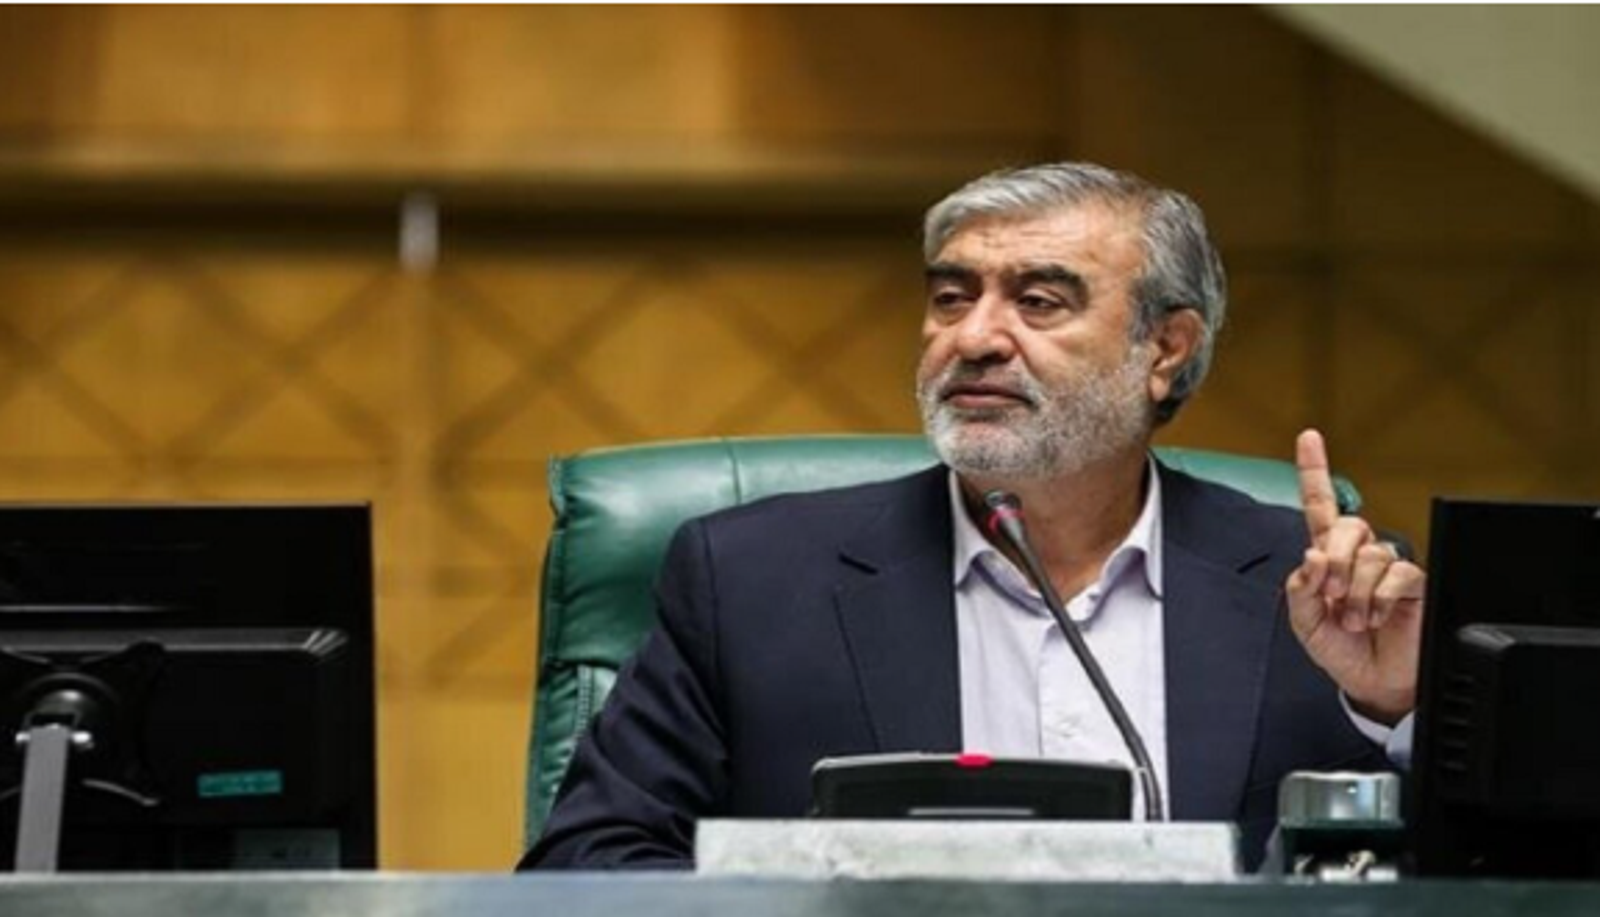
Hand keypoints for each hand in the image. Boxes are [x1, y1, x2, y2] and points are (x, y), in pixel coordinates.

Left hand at [1284, 429, 1424, 724]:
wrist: (1373, 683)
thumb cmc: (1341, 650)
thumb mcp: (1304, 623)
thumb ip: (1298, 590)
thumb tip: (1311, 556)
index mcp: (1327, 557)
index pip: (1320, 506)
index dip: (1314, 471)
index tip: (1309, 437)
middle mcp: (1358, 555)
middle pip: (1348, 525)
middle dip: (1334, 559)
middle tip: (1330, 593)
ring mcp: (1387, 568)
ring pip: (1371, 554)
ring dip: (1355, 591)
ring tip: (1353, 619)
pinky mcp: (1413, 583)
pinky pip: (1397, 572)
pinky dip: (1378, 597)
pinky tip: (1374, 616)